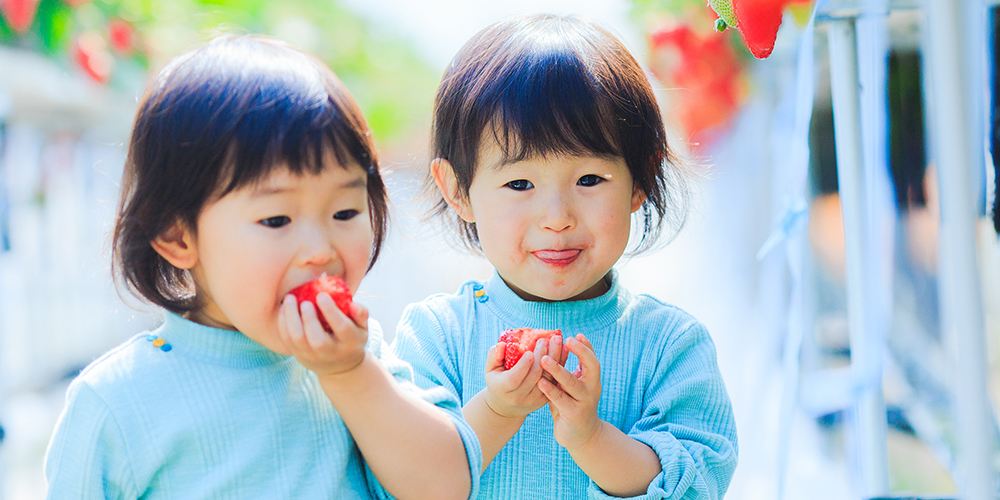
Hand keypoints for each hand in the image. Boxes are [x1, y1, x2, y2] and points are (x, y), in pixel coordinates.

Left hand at [278, 293, 367, 378]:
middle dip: (309, 319)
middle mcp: (332, 353)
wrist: (340, 367)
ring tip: (289, 299)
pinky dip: (283, 323)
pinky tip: (284, 309)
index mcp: (351, 343)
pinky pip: (288, 341)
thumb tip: (353, 304)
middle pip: (318, 340)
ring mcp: (313, 356)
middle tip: (304, 301)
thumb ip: (361, 313)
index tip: (321, 294)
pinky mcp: (299, 356)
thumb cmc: (351, 338)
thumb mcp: (362, 328)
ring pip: (298, 340)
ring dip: (291, 318)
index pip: (342, 328)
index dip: (331, 311)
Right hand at [483, 335, 565, 418]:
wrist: (506, 406)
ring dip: (554, 357)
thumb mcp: (490, 369)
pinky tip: (564, 349)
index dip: (523, 366)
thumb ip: (493, 356)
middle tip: (545, 340)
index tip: (529, 352)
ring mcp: (535, 399)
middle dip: (541, 357)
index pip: (514, 379)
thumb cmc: (497, 381)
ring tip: (556, 339)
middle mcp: (519, 397)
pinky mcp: (546, 398)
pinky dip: (560, 363)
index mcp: (503, 389)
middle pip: (534, 377)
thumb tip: (501, 345)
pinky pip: (555, 380)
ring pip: (548, 378)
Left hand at [537, 334, 601, 450]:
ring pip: (572, 383)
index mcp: (592, 380)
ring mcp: (584, 401)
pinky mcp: (573, 413)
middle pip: (592, 366)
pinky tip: (540, 382)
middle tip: (566, 340)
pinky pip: (561, 399)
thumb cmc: (573, 405)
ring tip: (544, 359)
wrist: (581, 435)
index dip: (586, 346)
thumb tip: (559, 347)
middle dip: (580, 352)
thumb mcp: (573, 386)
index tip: (576, 334)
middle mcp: (592, 389)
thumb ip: (569, 371)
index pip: (593, 358)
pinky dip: (550, 390)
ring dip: (558, 370)